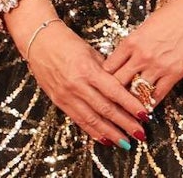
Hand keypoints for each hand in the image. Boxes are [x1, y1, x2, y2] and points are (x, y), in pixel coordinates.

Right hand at [25, 20, 148, 148]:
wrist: (38, 41)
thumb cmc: (66, 42)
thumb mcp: (90, 51)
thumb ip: (106, 70)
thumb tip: (123, 86)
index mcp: (87, 69)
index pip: (114, 91)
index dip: (130, 105)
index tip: (145, 115)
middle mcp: (77, 85)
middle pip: (105, 109)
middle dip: (125, 123)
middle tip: (140, 134)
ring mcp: (66, 95)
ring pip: (92, 119)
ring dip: (110, 133)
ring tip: (126, 142)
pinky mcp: (59, 101)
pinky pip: (78, 120)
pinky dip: (92, 131)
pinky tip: (104, 139)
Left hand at [102, 0, 182, 108]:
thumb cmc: (172, 13)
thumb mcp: (146, 25)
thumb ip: (135, 42)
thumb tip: (126, 56)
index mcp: (131, 41)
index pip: (110, 66)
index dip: (106, 76)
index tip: (105, 82)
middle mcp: (141, 56)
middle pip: (119, 82)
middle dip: (115, 90)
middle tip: (114, 98)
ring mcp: (158, 66)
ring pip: (137, 91)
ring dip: (133, 99)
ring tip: (129, 106)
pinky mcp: (174, 73)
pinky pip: (157, 95)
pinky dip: (151, 102)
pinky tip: (147, 107)